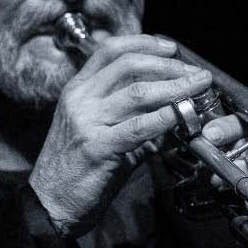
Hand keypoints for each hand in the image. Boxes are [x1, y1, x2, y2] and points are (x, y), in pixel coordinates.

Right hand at [30, 35, 212, 236]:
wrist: (50, 203)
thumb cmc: (77, 169)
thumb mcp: (98, 131)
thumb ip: (129, 116)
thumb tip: (169, 110)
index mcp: (78, 90)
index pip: (110, 50)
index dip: (143, 43)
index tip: (170, 48)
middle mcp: (80, 100)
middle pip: (129, 65)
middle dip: (167, 65)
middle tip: (194, 73)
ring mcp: (87, 122)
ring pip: (137, 92)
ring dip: (174, 87)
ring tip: (197, 88)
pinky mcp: (98, 147)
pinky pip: (138, 127)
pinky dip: (165, 117)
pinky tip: (182, 114)